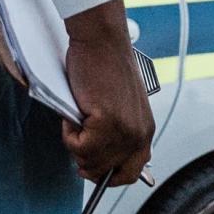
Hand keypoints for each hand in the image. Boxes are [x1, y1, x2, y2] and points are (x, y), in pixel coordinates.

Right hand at [61, 0, 153, 184]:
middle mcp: (139, 135)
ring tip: (77, 117)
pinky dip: (68, 133)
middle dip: (84, 157)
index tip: (89, 165)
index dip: (106, 174)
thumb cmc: (105, 64)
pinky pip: (78, 147)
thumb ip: (116, 132)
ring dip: (75, 142)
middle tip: (77, 133)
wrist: (101, 39)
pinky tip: (74, 112)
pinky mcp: (107, 122)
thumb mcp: (120, 106)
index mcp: (145, 131)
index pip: (130, 172)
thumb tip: (96, 159)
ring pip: (89, 162)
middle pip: (105, 173)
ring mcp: (124, 130)